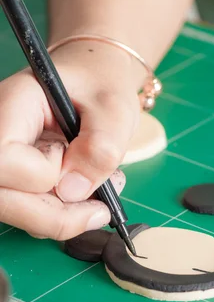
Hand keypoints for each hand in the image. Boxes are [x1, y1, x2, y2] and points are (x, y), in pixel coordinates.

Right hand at [0, 40, 139, 238]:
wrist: (92, 84)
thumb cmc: (100, 86)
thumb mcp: (114, 110)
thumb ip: (100, 147)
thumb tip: (74, 192)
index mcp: (11, 104)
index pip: (5, 159)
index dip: (45, 174)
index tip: (78, 160)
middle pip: (4, 198)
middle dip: (58, 215)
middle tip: (103, 208)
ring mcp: (1, 162)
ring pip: (15, 212)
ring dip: (63, 216)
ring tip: (98, 191)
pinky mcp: (11, 181)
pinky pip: (27, 213)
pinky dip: (60, 215)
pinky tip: (82, 193)